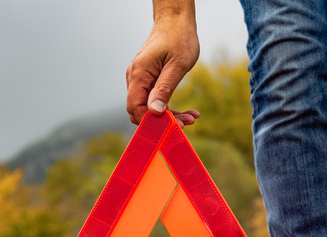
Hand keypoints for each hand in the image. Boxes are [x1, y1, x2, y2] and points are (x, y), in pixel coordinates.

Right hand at [126, 1, 199, 125]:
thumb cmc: (178, 38)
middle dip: (162, 121)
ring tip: (191, 117)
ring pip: (150, 107)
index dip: (151, 121)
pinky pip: (155, 99)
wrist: (175, 21)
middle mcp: (135, 78)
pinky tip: (187, 110)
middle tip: (187, 122)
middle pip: (141, 110)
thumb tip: (154, 111)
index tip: (172, 125)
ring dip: (169, 115)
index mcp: (139, 74)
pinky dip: (169, 107)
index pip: (135, 108)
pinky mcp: (149, 80)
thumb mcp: (177, 65)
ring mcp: (141, 79)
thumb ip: (164, 89)